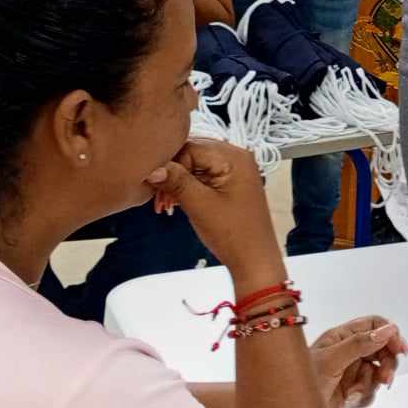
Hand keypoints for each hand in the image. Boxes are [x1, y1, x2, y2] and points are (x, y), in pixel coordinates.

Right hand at [148, 139, 277, 271]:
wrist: (254, 260)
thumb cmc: (234, 235)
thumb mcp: (200, 205)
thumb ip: (177, 181)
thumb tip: (153, 168)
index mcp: (234, 157)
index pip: (190, 147)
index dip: (169, 164)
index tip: (154, 183)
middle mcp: (237, 158)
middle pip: (192, 153)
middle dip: (172, 173)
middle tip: (158, 195)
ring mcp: (235, 170)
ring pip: (195, 165)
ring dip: (177, 182)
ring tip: (166, 204)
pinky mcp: (230, 183)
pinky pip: (203, 176)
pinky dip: (188, 187)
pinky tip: (176, 202)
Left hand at [310, 316, 407, 407]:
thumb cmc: (301, 382)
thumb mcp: (331, 361)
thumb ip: (360, 344)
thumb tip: (388, 329)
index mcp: (340, 336)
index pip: (374, 325)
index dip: (390, 334)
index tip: (400, 350)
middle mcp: (346, 351)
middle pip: (381, 350)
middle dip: (386, 364)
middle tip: (385, 379)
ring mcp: (349, 371)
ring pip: (377, 372)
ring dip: (372, 383)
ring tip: (357, 392)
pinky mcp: (349, 391)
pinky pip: (369, 391)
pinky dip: (363, 397)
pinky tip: (349, 401)